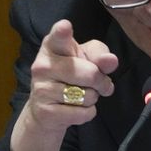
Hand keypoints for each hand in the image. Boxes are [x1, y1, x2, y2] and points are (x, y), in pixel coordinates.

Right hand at [10, 19, 117, 150]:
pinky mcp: (44, 114)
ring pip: (88, 92)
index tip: (65, 28)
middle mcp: (41, 67)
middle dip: (102, 80)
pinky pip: (84, 113)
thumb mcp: (83, 66)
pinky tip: (79, 113)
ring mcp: (40, 92)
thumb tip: (110, 60)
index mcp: (52, 49)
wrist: (42, 122)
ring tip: (86, 98)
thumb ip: (98, 56)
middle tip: (103, 83)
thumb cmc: (69, 84)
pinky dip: (88, 114)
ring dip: (95, 98)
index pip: (56, 38)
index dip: (63, 35)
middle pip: (87, 70)